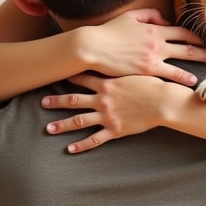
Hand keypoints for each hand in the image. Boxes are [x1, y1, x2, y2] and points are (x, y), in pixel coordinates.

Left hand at [42, 73, 181, 153]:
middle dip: (57, 102)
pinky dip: (81, 145)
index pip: (83, 79)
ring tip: (49, 128)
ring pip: (79, 121)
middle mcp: (102, 100)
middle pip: (74, 101)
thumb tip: (120, 56)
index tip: (58, 76)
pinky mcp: (115, 130)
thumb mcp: (136, 70)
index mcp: (107, 84)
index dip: (69, 78)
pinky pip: (94, 139)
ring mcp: (107, 116)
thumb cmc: (153, 85)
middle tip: (43, 103)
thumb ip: (124, 66)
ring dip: (62, 125)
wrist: (163, 101)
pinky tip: (70, 149)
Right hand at [78, 9, 205, 86]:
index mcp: (154, 28)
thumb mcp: (130, 17)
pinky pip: (169, 74)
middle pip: (187, 46)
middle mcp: (157, 42)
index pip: (181, 31)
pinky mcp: (146, 70)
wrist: (94, 47)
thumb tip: (165, 20)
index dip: (194, 37)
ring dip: (199, 63)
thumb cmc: (110, 32)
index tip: (203, 41)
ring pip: (182, 60)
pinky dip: (182, 77)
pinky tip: (191, 81)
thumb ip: (150, 15)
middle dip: (204, 51)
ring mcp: (153, 57)